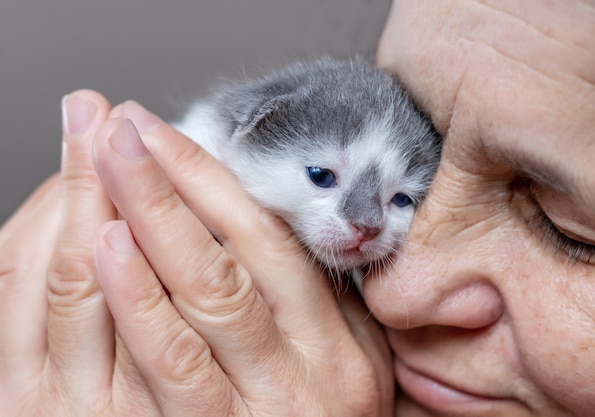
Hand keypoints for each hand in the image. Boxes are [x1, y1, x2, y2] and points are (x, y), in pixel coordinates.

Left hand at [96, 100, 395, 414]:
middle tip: (123, 130)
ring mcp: (260, 413)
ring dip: (148, 229)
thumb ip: (318, 300)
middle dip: (169, 187)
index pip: (273, 241)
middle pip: (229, 262)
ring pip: (198, 308)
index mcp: (341, 343)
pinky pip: (170, 369)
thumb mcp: (349, 360)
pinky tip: (104, 249)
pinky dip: (135, 303)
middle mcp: (306, 374)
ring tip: (105, 169)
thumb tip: (266, 219)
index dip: (215, 181)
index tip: (167, 132)